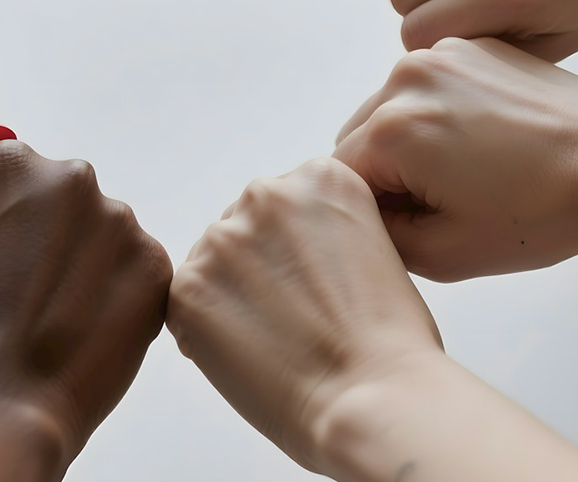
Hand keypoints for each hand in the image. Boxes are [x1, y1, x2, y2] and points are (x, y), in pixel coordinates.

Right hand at [0, 143, 171, 472]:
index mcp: (10, 162)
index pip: (16, 175)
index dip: (5, 222)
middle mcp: (71, 177)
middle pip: (65, 200)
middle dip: (51, 237)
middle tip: (25, 292)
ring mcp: (119, 222)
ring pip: (104, 236)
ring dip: (86, 265)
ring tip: (53, 317)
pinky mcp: (154, 267)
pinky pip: (135, 272)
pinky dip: (116, 296)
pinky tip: (83, 329)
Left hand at [167, 158, 441, 475]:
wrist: (374, 399)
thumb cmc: (389, 342)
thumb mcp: (372, 249)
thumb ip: (321, 232)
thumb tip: (281, 254)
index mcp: (321, 178)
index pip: (286, 205)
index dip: (297, 253)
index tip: (318, 288)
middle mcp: (268, 193)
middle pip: (245, 227)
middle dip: (259, 269)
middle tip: (293, 321)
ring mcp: (223, 238)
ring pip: (213, 264)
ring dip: (231, 298)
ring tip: (274, 342)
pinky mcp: (189, 285)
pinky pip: (188, 303)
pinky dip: (207, 332)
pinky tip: (250, 357)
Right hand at [332, 38, 577, 281]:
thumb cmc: (546, 212)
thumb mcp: (445, 255)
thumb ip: (379, 236)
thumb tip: (358, 213)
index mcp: (392, 128)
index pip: (341, 179)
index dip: (372, 212)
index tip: (418, 224)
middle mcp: (405, 77)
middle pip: (359, 139)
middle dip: (388, 173)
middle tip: (448, 202)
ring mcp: (441, 53)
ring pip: (391, 110)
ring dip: (412, 141)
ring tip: (474, 171)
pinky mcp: (473, 46)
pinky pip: (429, 86)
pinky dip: (444, 113)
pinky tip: (490, 142)